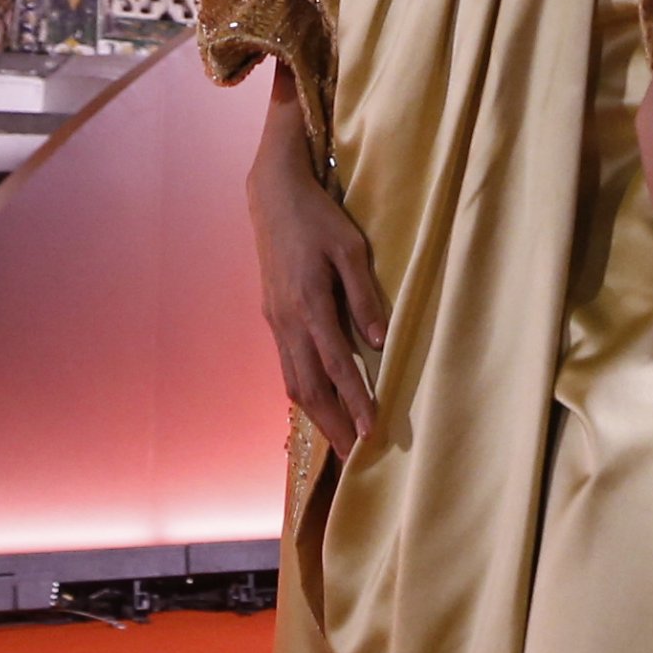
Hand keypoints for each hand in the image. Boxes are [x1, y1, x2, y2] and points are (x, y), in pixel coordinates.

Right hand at [250, 97, 385, 456]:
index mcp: (310, 305)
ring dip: (316, 413)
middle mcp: (288, 321)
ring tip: (337, 438)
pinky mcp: (272, 315)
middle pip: (310, 387)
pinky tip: (317, 399)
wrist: (273, 196)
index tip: (373, 432)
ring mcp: (276, 320)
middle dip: (332, 424)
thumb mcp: (351, 249)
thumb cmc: (319, 218)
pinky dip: (303, 389)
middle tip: (353, 456)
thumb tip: (380, 342)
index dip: (356, 402)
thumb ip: (365, 296)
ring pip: (294, 380)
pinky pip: (287, 363)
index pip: (337, 367)